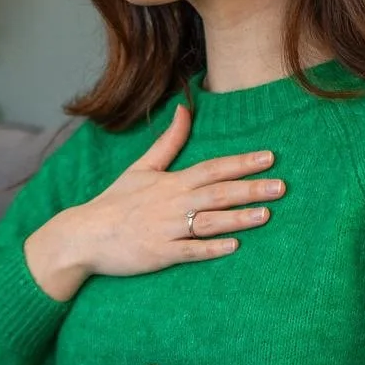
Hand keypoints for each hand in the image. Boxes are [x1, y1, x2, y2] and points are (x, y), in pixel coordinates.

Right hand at [32, 103, 286, 297]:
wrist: (84, 235)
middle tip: (281, 187)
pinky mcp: (159, 254)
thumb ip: (167, 142)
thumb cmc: (115, 202)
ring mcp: (166, 230)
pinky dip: (210, 248)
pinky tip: (233, 246)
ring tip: (265, 215)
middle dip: (251, 189)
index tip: (269, 158)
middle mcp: (172, 203)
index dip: (241, 163)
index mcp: (170, 182)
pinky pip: (189, 251)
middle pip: (217, 193)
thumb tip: (184, 110)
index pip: (212, 168)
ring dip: (238, 218)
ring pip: (209, 222)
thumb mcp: (141, 168)